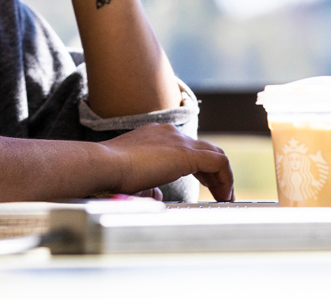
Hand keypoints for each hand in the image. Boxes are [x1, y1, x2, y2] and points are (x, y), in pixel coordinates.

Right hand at [100, 124, 234, 202]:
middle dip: (214, 173)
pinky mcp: (186, 153)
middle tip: (220, 193)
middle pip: (204, 149)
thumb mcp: (134, 178)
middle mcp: (170, 133)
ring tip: (225, 197)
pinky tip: (223, 196)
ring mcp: (178, 140)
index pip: (186, 148)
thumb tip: (157, 195)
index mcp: (156, 136)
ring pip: (214, 154)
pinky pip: (218, 162)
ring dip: (222, 177)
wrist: (105, 163)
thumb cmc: (112, 173)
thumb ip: (149, 184)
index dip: (199, 168)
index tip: (204, 185)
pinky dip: (225, 179)